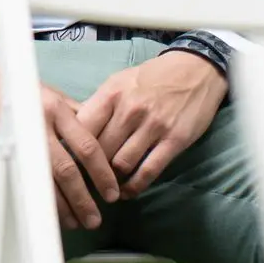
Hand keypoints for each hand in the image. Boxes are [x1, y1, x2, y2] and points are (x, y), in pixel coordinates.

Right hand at [0, 50, 119, 230]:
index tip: (112, 193)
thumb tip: (101, 136)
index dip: (103, 174)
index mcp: (54, 107)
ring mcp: (12, 135)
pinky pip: (18, 180)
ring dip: (62, 207)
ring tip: (75, 222)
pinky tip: (43, 213)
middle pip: (67, 170)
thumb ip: (72, 113)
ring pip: (43, 180)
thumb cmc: (9, 85)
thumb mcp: (45, 92)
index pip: (87, 146)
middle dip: (85, 199)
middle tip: (95, 219)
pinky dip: (33, 201)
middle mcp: (36, 121)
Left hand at [73, 50, 225, 194]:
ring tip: (106, 188)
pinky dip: (136, 186)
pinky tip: (128, 192)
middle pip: (100, 149)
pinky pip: (149, 170)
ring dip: (112, 180)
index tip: (69, 160)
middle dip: (91, 168)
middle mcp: (129, 109)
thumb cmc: (150, 78)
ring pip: (122, 163)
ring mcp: (153, 126)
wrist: (194, 70)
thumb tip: (75, 130)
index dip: (72, 147)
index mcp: (111, 94)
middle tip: (86, 181)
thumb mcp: (118, 82)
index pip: (82, 127)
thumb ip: (99, 105)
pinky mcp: (174, 140)